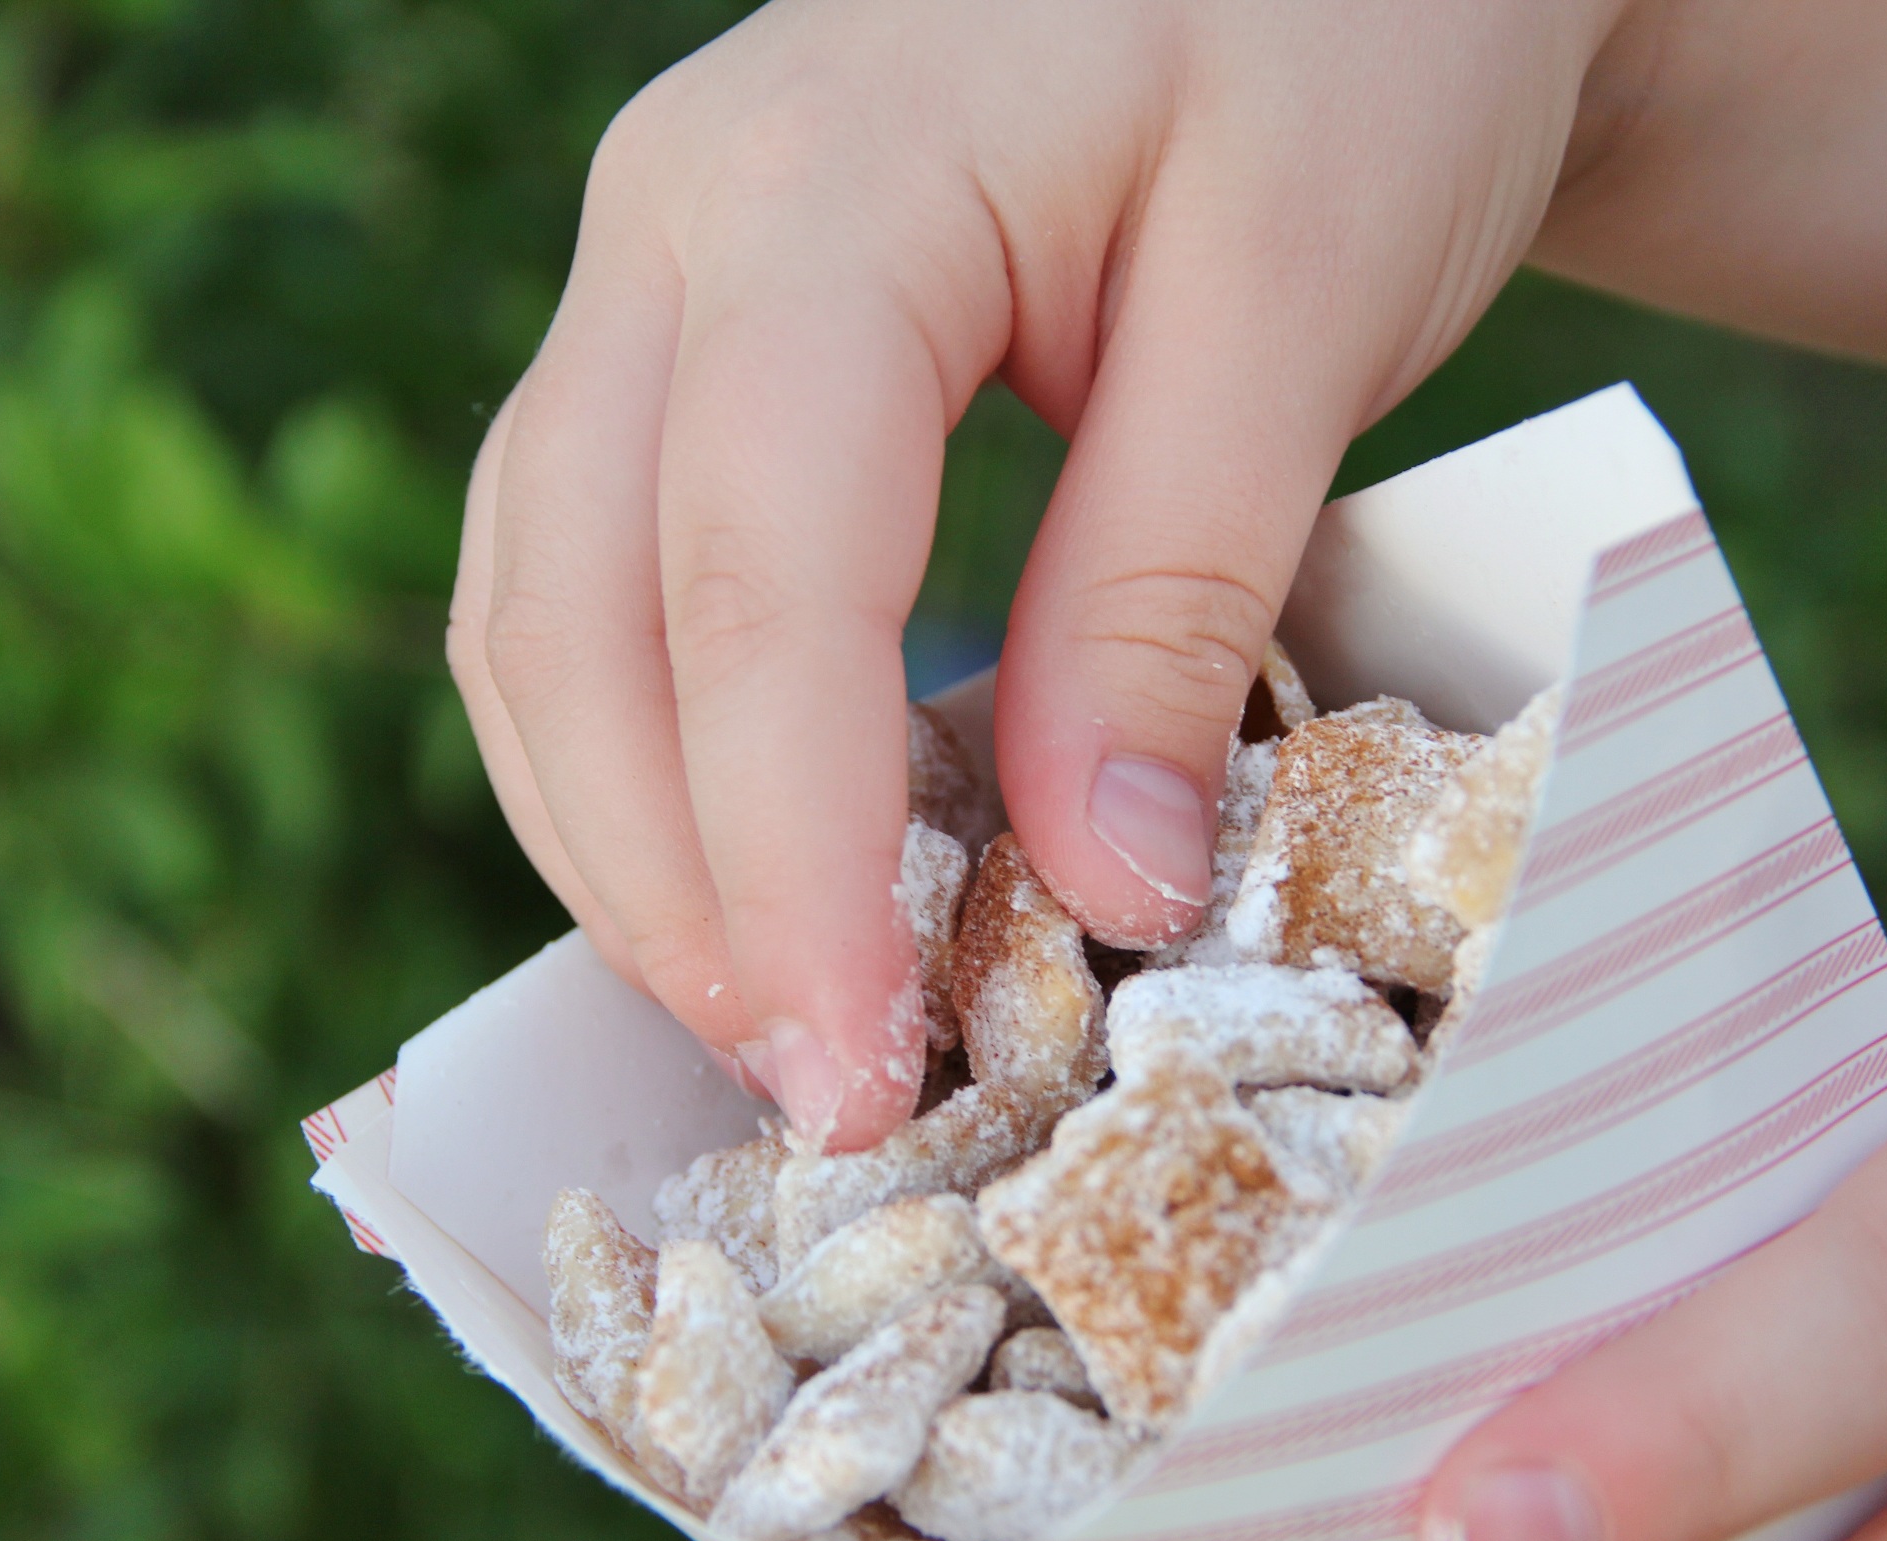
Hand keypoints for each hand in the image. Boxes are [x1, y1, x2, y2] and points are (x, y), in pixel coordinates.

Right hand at [448, 0, 1628, 1145]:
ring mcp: (654, 270)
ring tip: (767, 1015)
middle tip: (806, 1090)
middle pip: (570, 602)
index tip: (860, 1070)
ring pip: (534, 598)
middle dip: (664, 878)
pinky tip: (747, 862)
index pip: (748, 570)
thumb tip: (1090, 894)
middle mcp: (674, 220)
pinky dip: (646, 743)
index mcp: (822, 187)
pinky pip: (591, 568)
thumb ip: (1171, 589)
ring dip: (623, 832)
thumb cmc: (1352, 36)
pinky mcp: (690, 334)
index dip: (783, 851)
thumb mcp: (1301, 299)